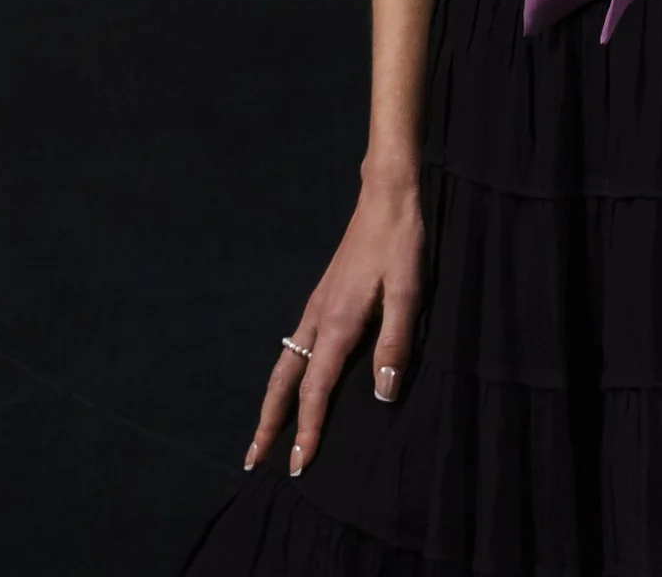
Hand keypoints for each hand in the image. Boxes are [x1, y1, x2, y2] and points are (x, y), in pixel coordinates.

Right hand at [244, 166, 424, 474]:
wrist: (387, 197)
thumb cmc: (402, 242)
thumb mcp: (409, 290)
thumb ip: (395, 342)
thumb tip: (381, 393)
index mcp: (337, 323)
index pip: (316, 391)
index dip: (308, 430)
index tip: (297, 464)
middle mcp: (318, 319)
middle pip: (284, 383)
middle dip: (269, 423)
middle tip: (252, 461)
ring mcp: (317, 307)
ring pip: (284, 365)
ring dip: (272, 401)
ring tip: (263, 431)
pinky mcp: (323, 297)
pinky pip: (294, 346)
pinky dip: (285, 374)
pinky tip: (293, 379)